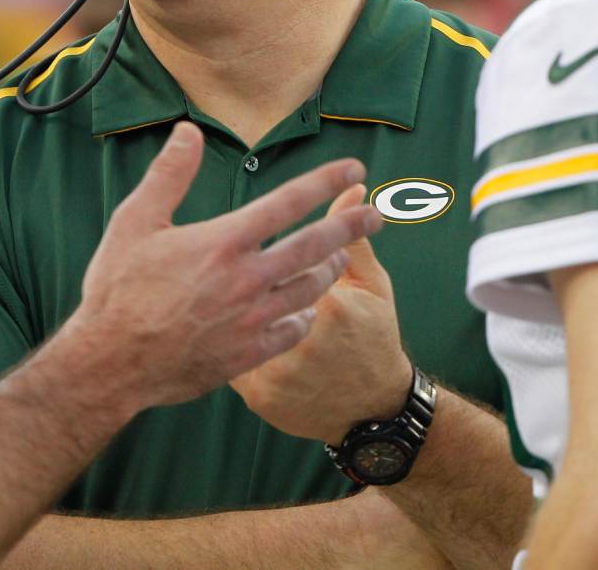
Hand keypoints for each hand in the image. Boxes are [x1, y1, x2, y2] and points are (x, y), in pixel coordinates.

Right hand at [61, 122, 381, 411]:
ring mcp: (252, 319)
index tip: (353, 168)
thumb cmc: (118, 289)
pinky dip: (306, 314)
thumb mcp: (136, 220)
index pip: (287, 202)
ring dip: (330, 269)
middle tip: (376, 214)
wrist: (112, 362)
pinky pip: (293, 330)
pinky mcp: (248, 354)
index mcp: (224, 241)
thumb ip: (169, 174)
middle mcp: (247, 279)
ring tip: (340, 257)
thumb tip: (189, 132)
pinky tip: (306, 308)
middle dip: (351, 226)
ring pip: (309, 289)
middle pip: (315, 246)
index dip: (325, 182)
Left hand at [230, 183, 413, 443]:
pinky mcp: (257, 393)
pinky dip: (224, 341)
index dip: (256, 249)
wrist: (371, 411)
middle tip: (233, 270)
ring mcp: (273, 368)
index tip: (253, 247)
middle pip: (242, 289)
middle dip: (230, 276)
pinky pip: (225, 356)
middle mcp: (293, 336)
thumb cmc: (374, 338)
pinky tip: (228, 333)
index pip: (274, 254)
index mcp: (320, 301)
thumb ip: (353, 235)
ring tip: (231, 301)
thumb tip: (352, 186)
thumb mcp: (370, 285)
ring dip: (225, 308)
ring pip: (229, 324)